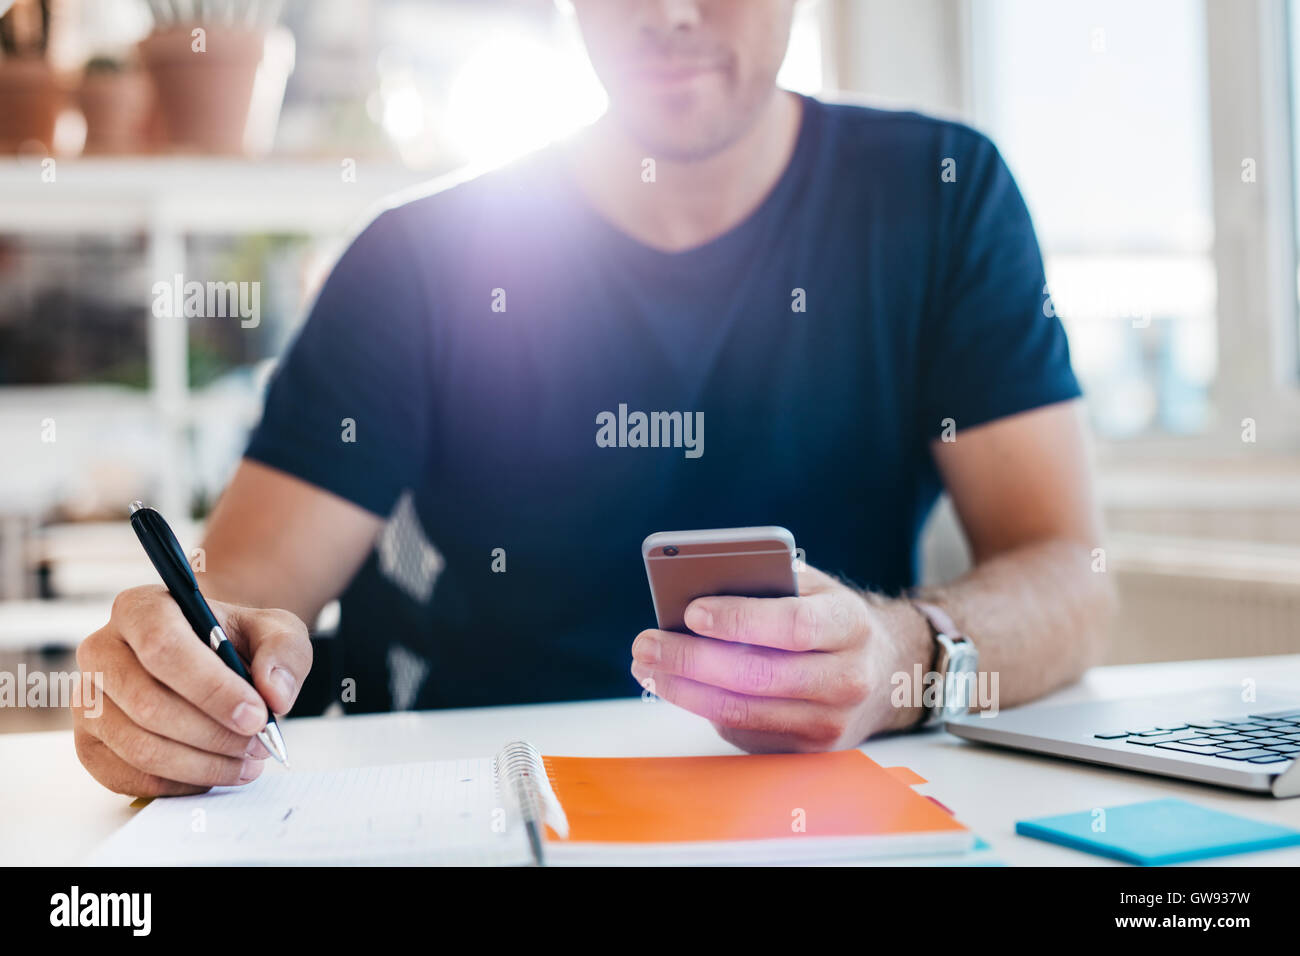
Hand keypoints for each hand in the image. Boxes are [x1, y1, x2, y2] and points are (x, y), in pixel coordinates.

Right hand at [73, 585, 311, 796]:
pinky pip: (129, 776)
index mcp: (140, 608)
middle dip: (214, 734)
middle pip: (149, 705)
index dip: (213, 688)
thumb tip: (275, 694)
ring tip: (246, 761)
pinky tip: (215, 771)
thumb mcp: (274, 630)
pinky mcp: (89, 744)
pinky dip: (180, 783)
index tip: (257, 716)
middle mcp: (101, 651)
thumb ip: (284, 652)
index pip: (164, 648)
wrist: (206, 658)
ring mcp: (87, 701)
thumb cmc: (233, 641)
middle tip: (259, 744)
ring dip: (202, 764)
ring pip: (139, 747)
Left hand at [630, 567, 929, 752]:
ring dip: (684, 690)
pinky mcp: (808, 752)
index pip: (791, 626)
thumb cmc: (831, 620)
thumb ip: (767, 583)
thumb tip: (697, 590)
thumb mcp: (814, 588)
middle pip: (758, 675)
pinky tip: (677, 687)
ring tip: (646, 668)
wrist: (888, 674)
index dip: (739, 620)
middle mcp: (847, 679)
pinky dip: (703, 708)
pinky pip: (743, 732)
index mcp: (849, 625)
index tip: (691, 611)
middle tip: (645, 644)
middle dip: (691, 660)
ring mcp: (829, 723)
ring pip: (743, 711)